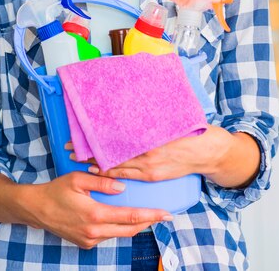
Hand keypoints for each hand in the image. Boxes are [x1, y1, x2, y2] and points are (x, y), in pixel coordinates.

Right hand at [22, 171, 171, 248]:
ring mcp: (89, 239)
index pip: (130, 217)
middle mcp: (94, 231)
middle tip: (165, 215)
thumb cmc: (57, 190)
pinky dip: (120, 227)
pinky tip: (127, 219)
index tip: (165, 214)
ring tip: (149, 215)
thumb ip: (103, 182)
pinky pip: (109, 235)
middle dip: (149, 222)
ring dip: (135, 225)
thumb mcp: (78, 179)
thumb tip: (123, 187)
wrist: (36, 209)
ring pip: (120, 233)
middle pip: (129, 229)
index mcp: (95, 214)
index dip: (150, 215)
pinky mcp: (85, 242)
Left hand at [67, 125, 229, 181]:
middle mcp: (147, 153)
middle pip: (112, 153)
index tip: (81, 133)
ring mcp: (149, 167)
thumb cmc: (191, 130)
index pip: (117, 138)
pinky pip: (127, 175)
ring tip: (77, 159)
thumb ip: (151, 116)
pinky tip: (96, 172)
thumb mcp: (171, 118)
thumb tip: (134, 103)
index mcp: (151, 137)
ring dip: (95, 164)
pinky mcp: (152, 175)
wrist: (208, 152)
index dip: (97, 137)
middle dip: (90, 151)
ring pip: (116, 166)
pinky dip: (110, 173)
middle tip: (70, 146)